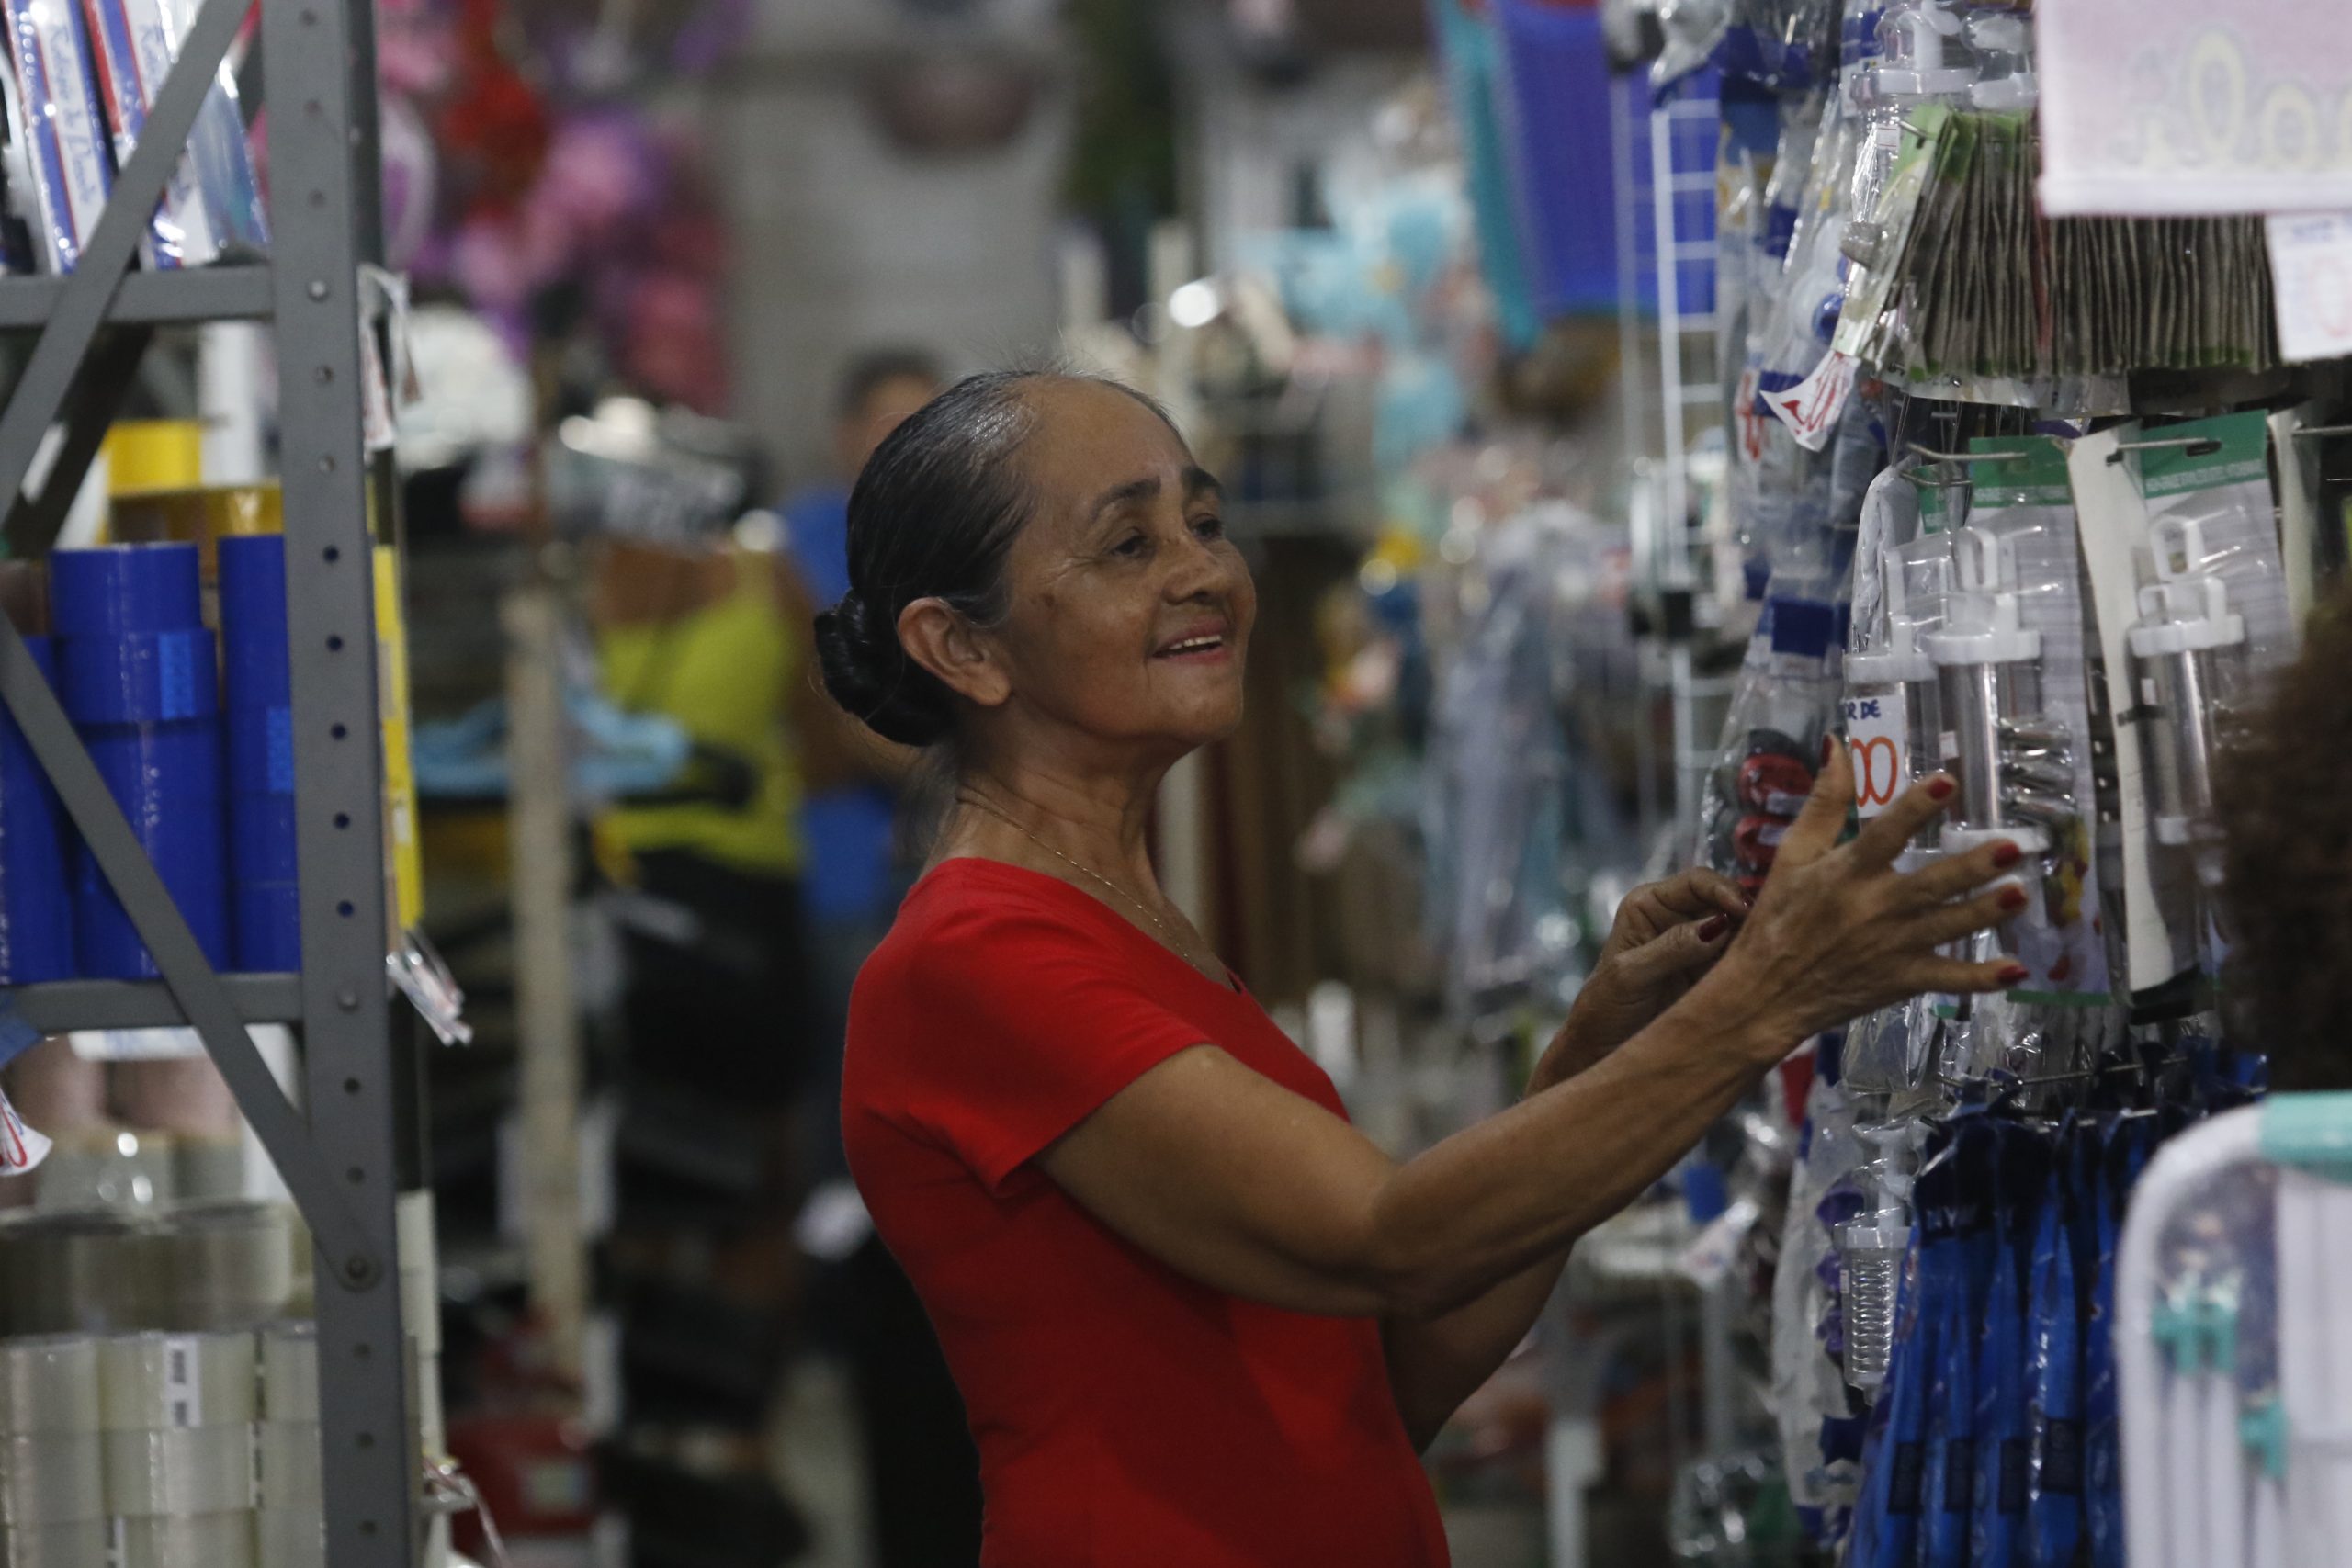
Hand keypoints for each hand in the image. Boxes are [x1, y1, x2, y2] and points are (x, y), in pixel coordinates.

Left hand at [1535, 870, 1749, 1088]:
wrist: (1603, 1053)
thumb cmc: (1605, 1009)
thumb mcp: (1631, 975)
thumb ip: (1672, 948)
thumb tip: (1719, 923)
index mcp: (1650, 905)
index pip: (1697, 882)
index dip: (1724, 891)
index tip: (1744, 910)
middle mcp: (1677, 918)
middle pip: (1725, 903)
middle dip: (1748, 914)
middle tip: (1769, 933)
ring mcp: (1699, 947)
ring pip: (1739, 932)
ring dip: (1756, 940)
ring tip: (1774, 953)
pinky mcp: (1714, 975)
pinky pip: (1742, 961)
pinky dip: (1755, 964)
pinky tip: (1769, 972)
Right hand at [1698, 739, 2026, 1058]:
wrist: (1765, 992)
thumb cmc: (1777, 918)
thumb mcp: (1792, 855)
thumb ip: (1822, 803)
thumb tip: (1837, 745)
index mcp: (1846, 872)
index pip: (1885, 834)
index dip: (1915, 807)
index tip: (1947, 782)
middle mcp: (1874, 907)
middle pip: (1930, 883)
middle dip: (1972, 867)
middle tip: (2010, 847)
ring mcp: (1892, 947)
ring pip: (1947, 926)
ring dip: (1985, 912)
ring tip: (2020, 893)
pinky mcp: (1901, 981)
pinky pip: (1946, 979)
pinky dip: (1980, 978)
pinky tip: (2014, 971)